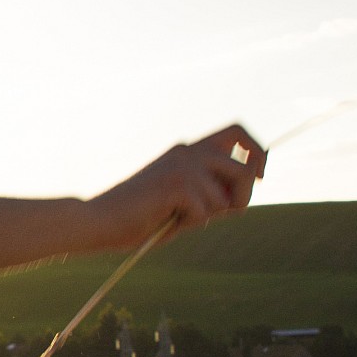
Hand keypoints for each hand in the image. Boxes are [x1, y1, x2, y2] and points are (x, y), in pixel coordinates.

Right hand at [89, 124, 266, 249]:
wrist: (97, 221)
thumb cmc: (136, 219)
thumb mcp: (181, 204)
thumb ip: (209, 196)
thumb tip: (242, 198)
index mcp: (187, 150)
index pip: (236, 132)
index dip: (256, 151)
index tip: (259, 176)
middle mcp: (188, 151)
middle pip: (243, 166)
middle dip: (246, 193)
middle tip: (230, 211)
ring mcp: (182, 166)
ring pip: (224, 197)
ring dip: (207, 216)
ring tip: (175, 218)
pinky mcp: (177, 184)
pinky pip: (205, 213)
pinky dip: (188, 224)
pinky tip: (163, 220)